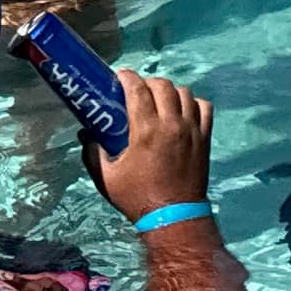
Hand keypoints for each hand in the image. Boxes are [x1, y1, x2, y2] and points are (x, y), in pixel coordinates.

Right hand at [87, 69, 215, 219]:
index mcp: (146, 130)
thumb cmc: (137, 198)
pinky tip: (183, 109)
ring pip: (185, 93)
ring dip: (170, 91)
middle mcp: (172, 124)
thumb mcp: (107, 179)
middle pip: (163, 86)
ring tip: (159, 98)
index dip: (128, 77)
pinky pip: (204, 107)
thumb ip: (93, 154)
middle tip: (137, 89)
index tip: (120, 75)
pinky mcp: (205, 137)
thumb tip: (85, 136)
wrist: (173, 216)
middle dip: (147, 82)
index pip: (138, 90)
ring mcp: (192, 129)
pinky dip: (193, 102)